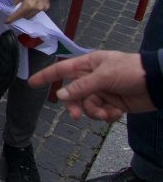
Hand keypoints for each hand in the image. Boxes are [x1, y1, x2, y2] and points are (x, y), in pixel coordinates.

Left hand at [5, 0, 48, 22]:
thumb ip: (15, 1)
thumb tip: (16, 7)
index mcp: (28, 5)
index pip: (18, 15)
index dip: (11, 18)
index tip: (6, 22)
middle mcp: (36, 9)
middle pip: (26, 16)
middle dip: (20, 15)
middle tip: (17, 10)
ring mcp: (43, 8)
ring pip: (32, 15)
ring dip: (27, 12)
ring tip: (25, 6)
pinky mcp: (47, 6)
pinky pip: (38, 11)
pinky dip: (34, 9)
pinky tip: (33, 3)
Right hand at [28, 50, 154, 121]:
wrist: (157, 83)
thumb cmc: (130, 71)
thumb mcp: (103, 76)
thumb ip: (81, 86)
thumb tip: (61, 95)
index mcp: (87, 65)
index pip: (61, 70)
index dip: (45, 76)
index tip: (31, 83)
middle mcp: (92, 78)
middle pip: (73, 94)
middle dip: (76, 106)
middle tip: (77, 116)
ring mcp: (102, 91)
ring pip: (87, 106)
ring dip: (95, 112)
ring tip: (108, 112)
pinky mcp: (112, 104)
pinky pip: (101, 113)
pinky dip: (108, 115)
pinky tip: (118, 111)